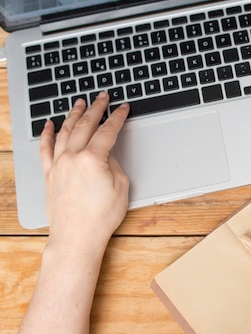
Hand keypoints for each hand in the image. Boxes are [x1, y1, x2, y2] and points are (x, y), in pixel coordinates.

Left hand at [39, 92, 129, 249]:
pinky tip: (49, 124)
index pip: (107, 131)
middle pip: (85, 125)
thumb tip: (105, 154)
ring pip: (64, 131)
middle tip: (102, 97)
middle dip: (96, 108)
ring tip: (80, 104)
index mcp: (93, 159)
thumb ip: (113, 164)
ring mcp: (58, 164)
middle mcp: (72, 157)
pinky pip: (45, 148)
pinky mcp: (49, 174)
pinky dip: (46, 133)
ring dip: (73, 115)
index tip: (122, 108)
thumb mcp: (120, 187)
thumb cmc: (101, 217)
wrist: (77, 236)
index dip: (117, 117)